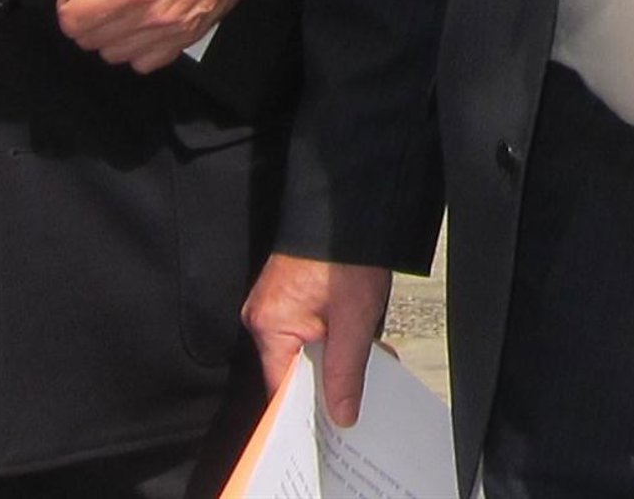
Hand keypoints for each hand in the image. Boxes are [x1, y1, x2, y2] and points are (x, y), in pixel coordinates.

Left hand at [55, 0, 271, 72]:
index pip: (76, 19)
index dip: (65, 5)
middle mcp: (152, 14)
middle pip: (91, 41)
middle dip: (82, 20)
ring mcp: (172, 29)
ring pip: (115, 54)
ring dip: (106, 36)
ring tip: (114, 8)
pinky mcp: (189, 35)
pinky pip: (147, 62)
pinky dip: (135, 49)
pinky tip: (139, 23)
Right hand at [243, 254, 392, 427]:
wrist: (348, 199)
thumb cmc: (345, 250)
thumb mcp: (354, 318)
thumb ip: (345, 371)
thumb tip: (341, 417)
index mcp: (269, 324)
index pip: (280, 388)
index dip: (305, 412)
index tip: (328, 433)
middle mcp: (264, 315)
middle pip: (292, 371)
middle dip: (328, 384)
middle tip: (359, 402)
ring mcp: (276, 302)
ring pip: (304, 350)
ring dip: (335, 360)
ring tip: (369, 364)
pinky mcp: (290, 293)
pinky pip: (307, 329)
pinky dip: (332, 339)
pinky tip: (360, 343)